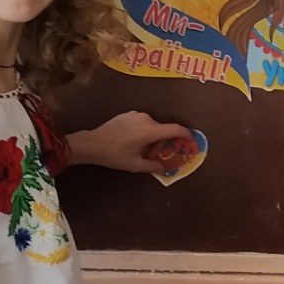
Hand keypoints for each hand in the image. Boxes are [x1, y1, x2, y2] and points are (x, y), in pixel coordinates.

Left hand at [68, 112, 193, 172]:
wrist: (92, 144)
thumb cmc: (115, 155)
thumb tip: (164, 169)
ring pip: (152, 127)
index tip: (190, 140)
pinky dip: (143, 133)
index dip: (186, 135)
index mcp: (150, 130)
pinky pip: (143, 123)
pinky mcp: (128, 114)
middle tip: (152, 157)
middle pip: (162, 130)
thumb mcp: (135, 165)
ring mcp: (136, 115)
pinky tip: (132, 143)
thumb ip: (153, 166)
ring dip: (151, 139)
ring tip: (140, 152)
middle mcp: (146, 119)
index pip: (175, 129)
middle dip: (161, 144)